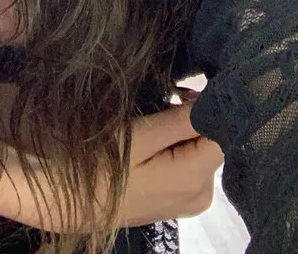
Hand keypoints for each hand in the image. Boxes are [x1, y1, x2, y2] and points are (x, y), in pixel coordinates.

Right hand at [111, 95, 223, 228]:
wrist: (73, 204)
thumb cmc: (102, 168)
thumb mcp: (139, 137)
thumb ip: (181, 122)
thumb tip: (214, 101)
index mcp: (196, 178)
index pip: (224, 134)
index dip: (207, 109)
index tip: (180, 94)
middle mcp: (202, 193)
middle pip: (211, 142)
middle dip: (191, 120)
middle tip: (158, 106)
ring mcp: (191, 200)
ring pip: (199, 151)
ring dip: (181, 133)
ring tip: (149, 125)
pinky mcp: (179, 200)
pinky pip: (189, 165)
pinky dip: (175, 149)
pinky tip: (150, 144)